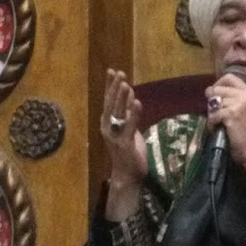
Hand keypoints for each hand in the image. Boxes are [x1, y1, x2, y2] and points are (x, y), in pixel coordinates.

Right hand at [101, 70, 146, 217]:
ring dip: (121, 98)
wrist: (126, 175)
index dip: (110, 85)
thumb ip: (128, 114)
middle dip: (115, 88)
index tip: (112, 71)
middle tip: (120, 73)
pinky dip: (133, 114)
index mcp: (108, 123)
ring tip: (126, 84)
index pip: (108, 100)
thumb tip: (131, 96)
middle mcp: (108, 128)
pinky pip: (129, 126)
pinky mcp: (125, 144)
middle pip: (111, 104)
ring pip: (117, 114)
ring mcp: (115, 136)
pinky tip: (137, 102)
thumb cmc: (128, 152)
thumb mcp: (128, 129)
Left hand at [206, 71, 245, 197]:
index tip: (215, 95)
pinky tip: (218, 129)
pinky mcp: (232, 114)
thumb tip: (209, 90)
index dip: (218, 84)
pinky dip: (212, 123)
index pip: (229, 77)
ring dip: (212, 114)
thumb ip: (230, 99)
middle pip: (218, 89)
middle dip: (212, 102)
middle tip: (216, 115)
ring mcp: (239, 103)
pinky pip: (213, 114)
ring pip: (214, 102)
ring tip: (218, 124)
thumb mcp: (243, 110)